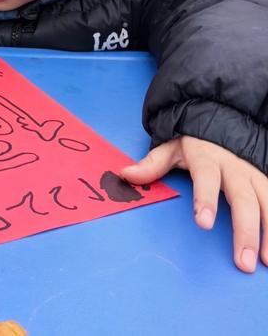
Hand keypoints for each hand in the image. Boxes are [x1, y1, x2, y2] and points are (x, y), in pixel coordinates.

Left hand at [121, 135, 267, 272]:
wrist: (222, 117)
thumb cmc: (195, 141)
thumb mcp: (172, 147)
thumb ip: (152, 164)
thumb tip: (124, 174)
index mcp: (208, 158)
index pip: (206, 178)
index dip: (205, 199)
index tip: (203, 222)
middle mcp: (235, 167)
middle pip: (243, 199)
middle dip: (244, 231)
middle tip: (242, 261)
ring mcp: (254, 174)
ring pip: (267, 203)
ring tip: (266, 262)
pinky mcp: (266, 180)